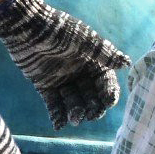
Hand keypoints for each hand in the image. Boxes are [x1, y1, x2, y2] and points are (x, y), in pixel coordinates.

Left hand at [0, 0, 129, 129]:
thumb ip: (106, 55)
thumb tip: (127, 63)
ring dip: (75, 111)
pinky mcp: (44, 85)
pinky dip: (56, 114)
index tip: (108, 103)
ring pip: (73, 101)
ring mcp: (62, 79)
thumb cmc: (60, 31)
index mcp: (92, 61)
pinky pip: (53, 103)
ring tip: (75, 120)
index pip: (105, 82)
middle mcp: (79, 72)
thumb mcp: (86, 42)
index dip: (108, 93)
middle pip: (90, 95)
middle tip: (91, 115)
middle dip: (92, 107)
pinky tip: (59, 125)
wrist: (27, 28)